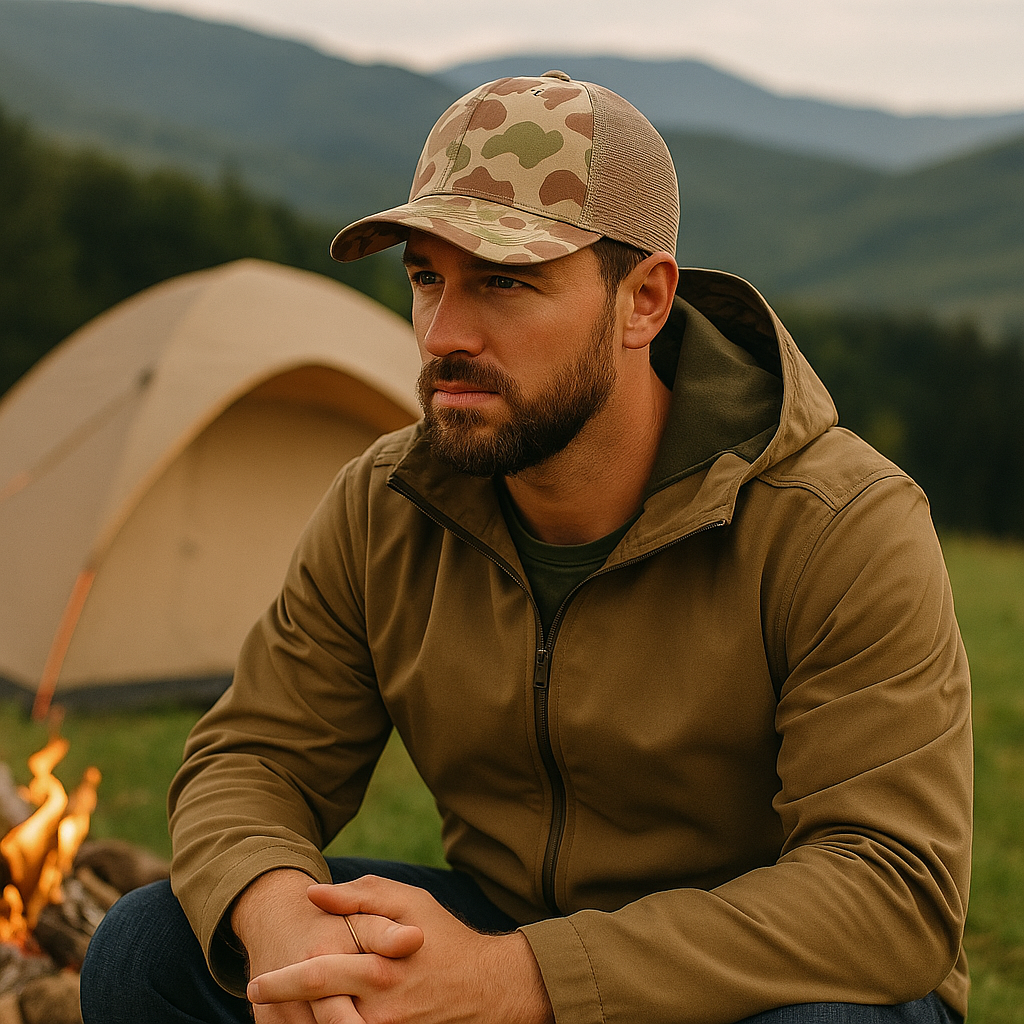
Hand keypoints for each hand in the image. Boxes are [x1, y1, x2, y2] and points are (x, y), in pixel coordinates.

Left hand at [246, 874, 553, 1023]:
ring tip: (283, 1018)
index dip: (281, 981)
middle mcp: (380, 1007)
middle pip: (317, 1014)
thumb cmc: (446, 938)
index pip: (317, 975)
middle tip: (257, 1004)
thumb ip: (361, 897)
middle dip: (282, 1012)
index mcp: (379, 967)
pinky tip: (319, 1022)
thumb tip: (313, 893)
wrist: (490, 987)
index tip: (255, 983)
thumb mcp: (411, 902)